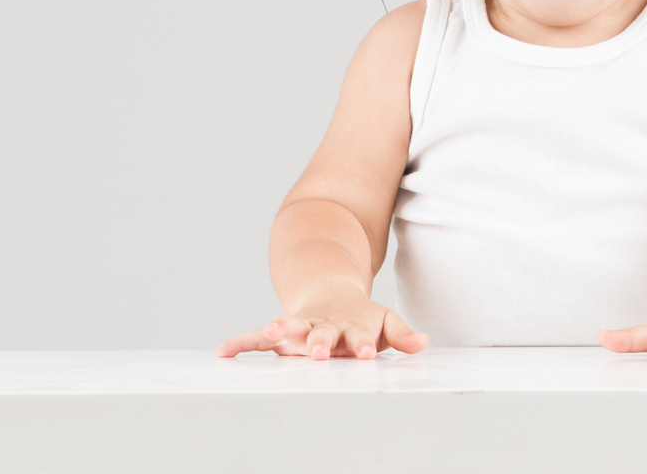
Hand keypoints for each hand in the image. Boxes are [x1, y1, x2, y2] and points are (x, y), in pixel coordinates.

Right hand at [216, 290, 427, 359]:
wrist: (331, 292)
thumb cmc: (360, 316)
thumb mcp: (385, 322)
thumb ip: (402, 334)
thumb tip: (423, 343)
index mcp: (351, 326)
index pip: (360, 337)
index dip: (363, 344)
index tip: (367, 352)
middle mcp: (323, 325)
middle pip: (322, 332)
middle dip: (320, 341)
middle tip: (319, 350)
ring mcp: (301, 326)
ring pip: (289, 326)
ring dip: (281, 328)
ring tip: (271, 329)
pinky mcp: (281, 331)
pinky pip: (257, 338)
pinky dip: (241, 343)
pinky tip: (223, 352)